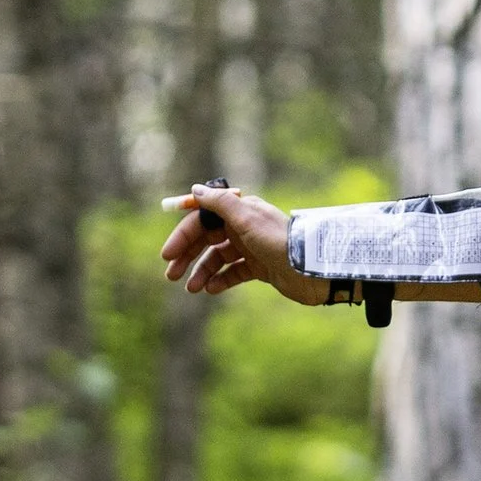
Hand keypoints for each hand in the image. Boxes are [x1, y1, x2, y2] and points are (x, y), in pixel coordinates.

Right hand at [158, 186, 322, 303]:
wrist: (313, 269)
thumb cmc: (280, 241)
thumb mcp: (247, 219)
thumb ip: (221, 203)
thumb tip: (195, 190)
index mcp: (240, 211)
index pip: (203, 220)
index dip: (183, 235)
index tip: (167, 253)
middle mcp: (244, 227)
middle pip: (207, 239)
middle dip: (187, 256)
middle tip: (170, 275)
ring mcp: (252, 248)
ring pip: (218, 258)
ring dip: (202, 271)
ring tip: (192, 288)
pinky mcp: (261, 267)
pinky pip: (234, 272)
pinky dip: (221, 280)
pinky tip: (211, 290)